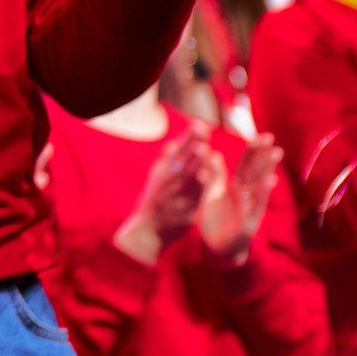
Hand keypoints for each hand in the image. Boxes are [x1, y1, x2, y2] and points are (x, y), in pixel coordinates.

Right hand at [113, 128, 208, 264]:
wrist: (148, 231)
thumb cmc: (154, 203)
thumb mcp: (156, 180)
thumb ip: (166, 162)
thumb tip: (173, 144)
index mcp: (164, 171)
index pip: (179, 150)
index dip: (188, 137)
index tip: (198, 124)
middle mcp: (171, 181)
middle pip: (185, 159)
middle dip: (193, 143)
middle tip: (202, 128)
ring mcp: (179, 194)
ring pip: (190, 174)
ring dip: (198, 162)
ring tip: (207, 148)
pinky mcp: (187, 208)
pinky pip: (195, 194)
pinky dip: (200, 183)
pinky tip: (207, 174)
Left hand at [197, 134, 281, 262]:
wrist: (217, 247)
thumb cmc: (217, 218)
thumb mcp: (212, 194)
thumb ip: (213, 175)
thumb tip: (211, 153)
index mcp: (237, 188)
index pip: (246, 166)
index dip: (253, 151)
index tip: (262, 135)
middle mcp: (246, 196)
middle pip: (256, 174)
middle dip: (264, 158)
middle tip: (274, 142)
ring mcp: (249, 210)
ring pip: (259, 190)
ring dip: (266, 174)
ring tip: (274, 159)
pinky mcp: (247, 225)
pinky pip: (254, 210)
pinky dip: (259, 198)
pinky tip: (267, 184)